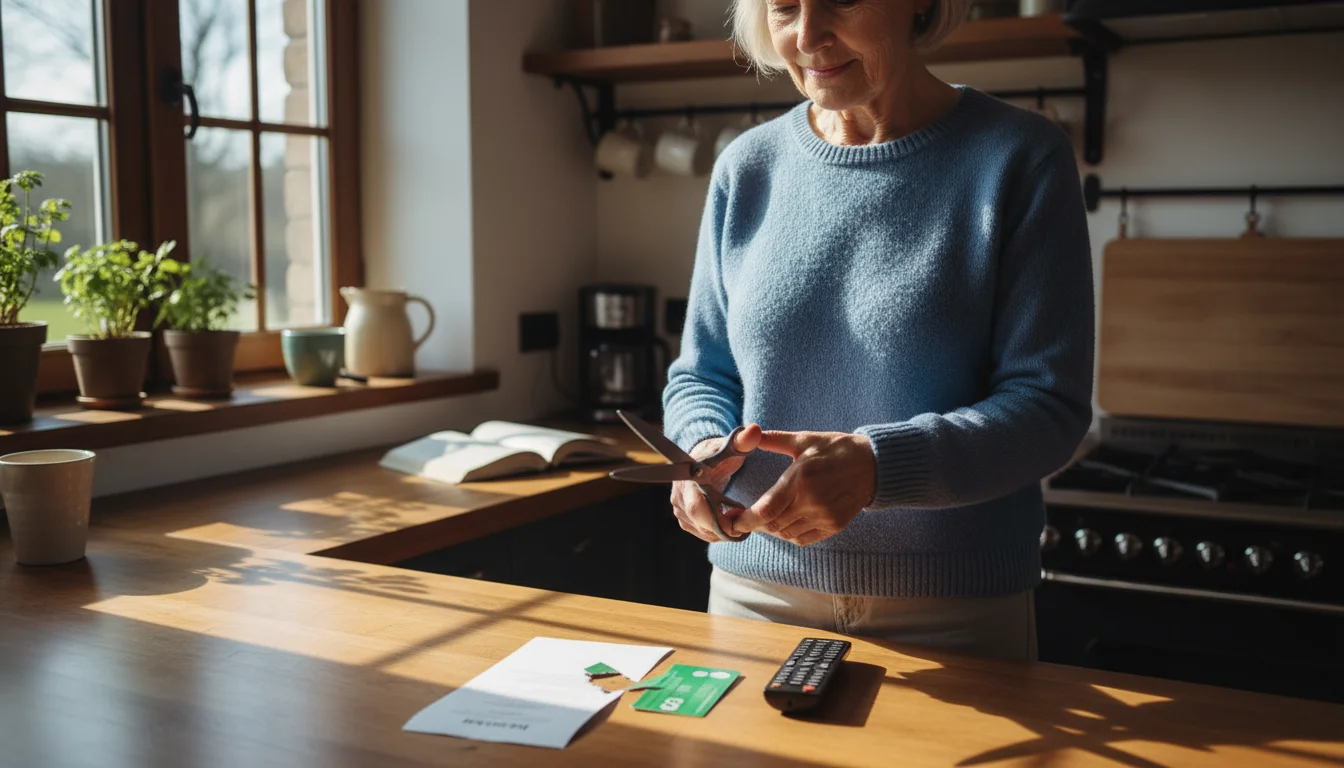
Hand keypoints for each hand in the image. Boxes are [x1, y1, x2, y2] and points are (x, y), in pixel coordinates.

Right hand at [670, 425, 761, 542]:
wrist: (703, 458)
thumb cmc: (720, 452)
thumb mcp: (732, 445)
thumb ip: (744, 440)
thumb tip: (755, 430)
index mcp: (690, 478)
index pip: (697, 506)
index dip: (716, 520)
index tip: (737, 524)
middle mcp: (679, 494)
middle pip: (698, 522)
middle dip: (723, 529)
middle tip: (744, 528)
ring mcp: (679, 507)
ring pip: (700, 530)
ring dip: (721, 532)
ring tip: (739, 524)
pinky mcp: (683, 517)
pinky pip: (700, 532)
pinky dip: (716, 532)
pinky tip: (729, 525)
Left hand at [732, 430, 875, 546]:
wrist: (873, 464)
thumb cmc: (836, 449)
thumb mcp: (805, 440)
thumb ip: (775, 440)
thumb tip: (749, 433)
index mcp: (800, 480)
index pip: (766, 510)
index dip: (746, 520)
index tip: (734, 520)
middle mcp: (811, 502)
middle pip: (773, 525)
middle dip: (756, 524)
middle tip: (746, 518)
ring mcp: (824, 517)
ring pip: (786, 534)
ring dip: (773, 529)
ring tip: (766, 518)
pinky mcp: (834, 526)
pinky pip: (803, 539)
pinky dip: (789, 535)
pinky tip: (786, 524)